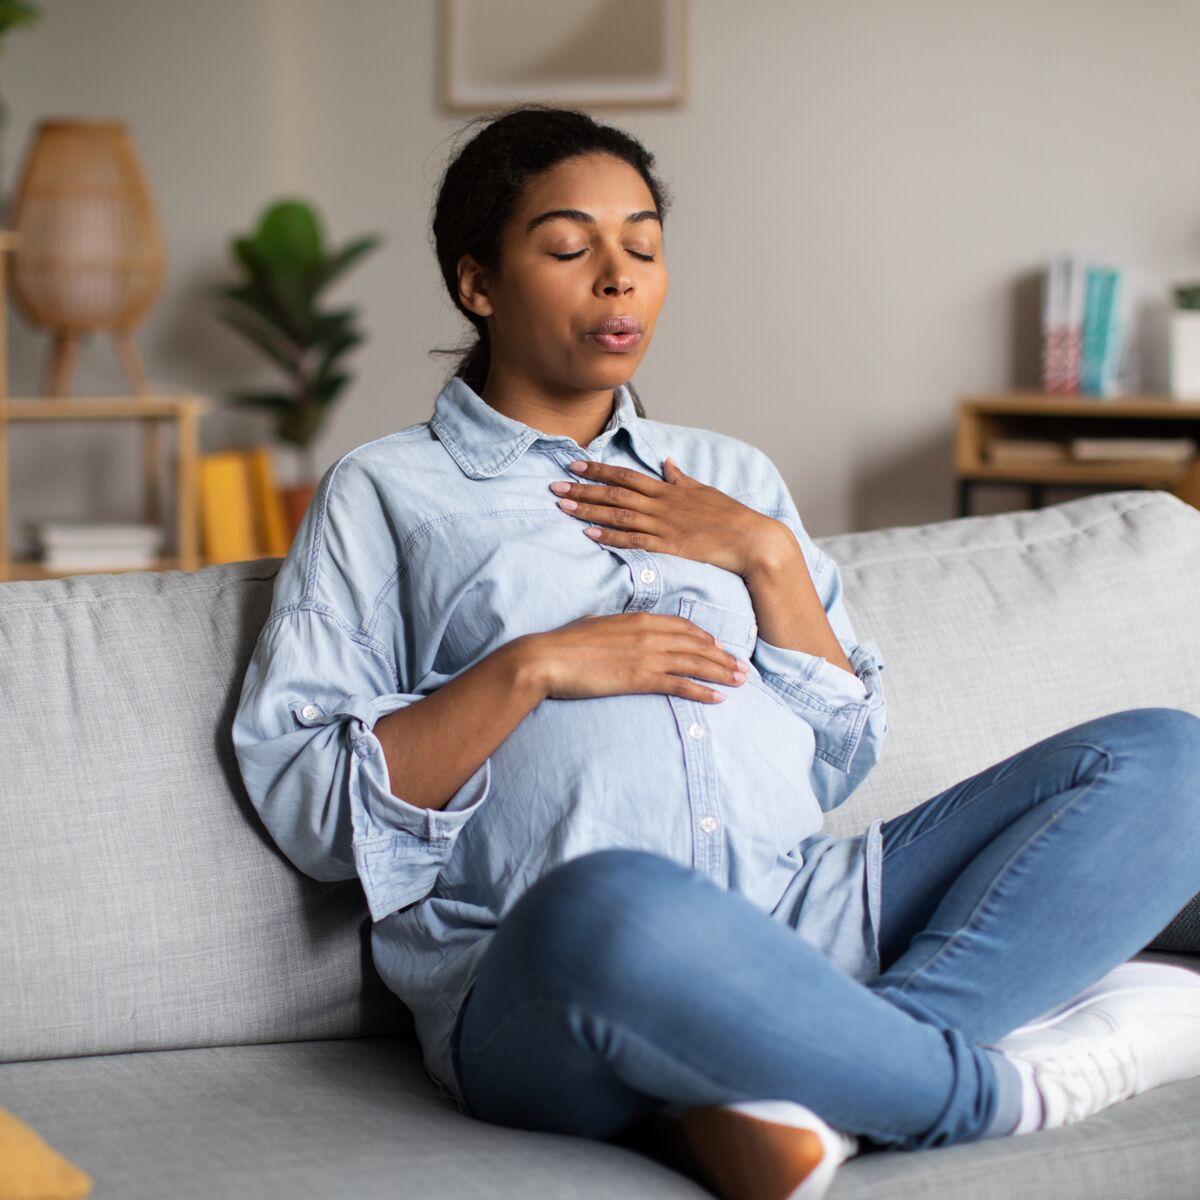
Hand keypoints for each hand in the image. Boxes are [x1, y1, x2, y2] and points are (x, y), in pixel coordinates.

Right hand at [525, 612, 750, 703]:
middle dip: (723, 656)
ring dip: (722, 672)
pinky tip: (718, 698)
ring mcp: (647, 655)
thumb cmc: (564, 643)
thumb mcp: (591, 624)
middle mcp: (649, 634)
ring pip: (696, 663)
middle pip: (696, 644)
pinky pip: (681, 684)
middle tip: (742, 666)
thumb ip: (606, 623)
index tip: (719, 645)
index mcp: (639, 618)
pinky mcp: (641, 678)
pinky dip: (703, 691)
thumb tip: (601, 621)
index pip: (682, 626)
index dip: (705, 636)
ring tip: (740, 681)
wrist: (548, 658)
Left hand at [548, 457, 785, 576]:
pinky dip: (610, 537)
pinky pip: (633, 541)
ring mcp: (664, 526)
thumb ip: (680, 478)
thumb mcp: (703, 490)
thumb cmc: (729, 515)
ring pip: (618, 515)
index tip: (575, 464)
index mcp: (668, 490)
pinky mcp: (669, 546)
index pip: (626, 476)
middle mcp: (661, 504)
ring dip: (589, 511)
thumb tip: (666, 462)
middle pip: (615, 494)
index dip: (598, 470)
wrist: (750, 539)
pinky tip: (589, 534)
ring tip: (563, 507)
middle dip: (583, 489)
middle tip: (554, 486)